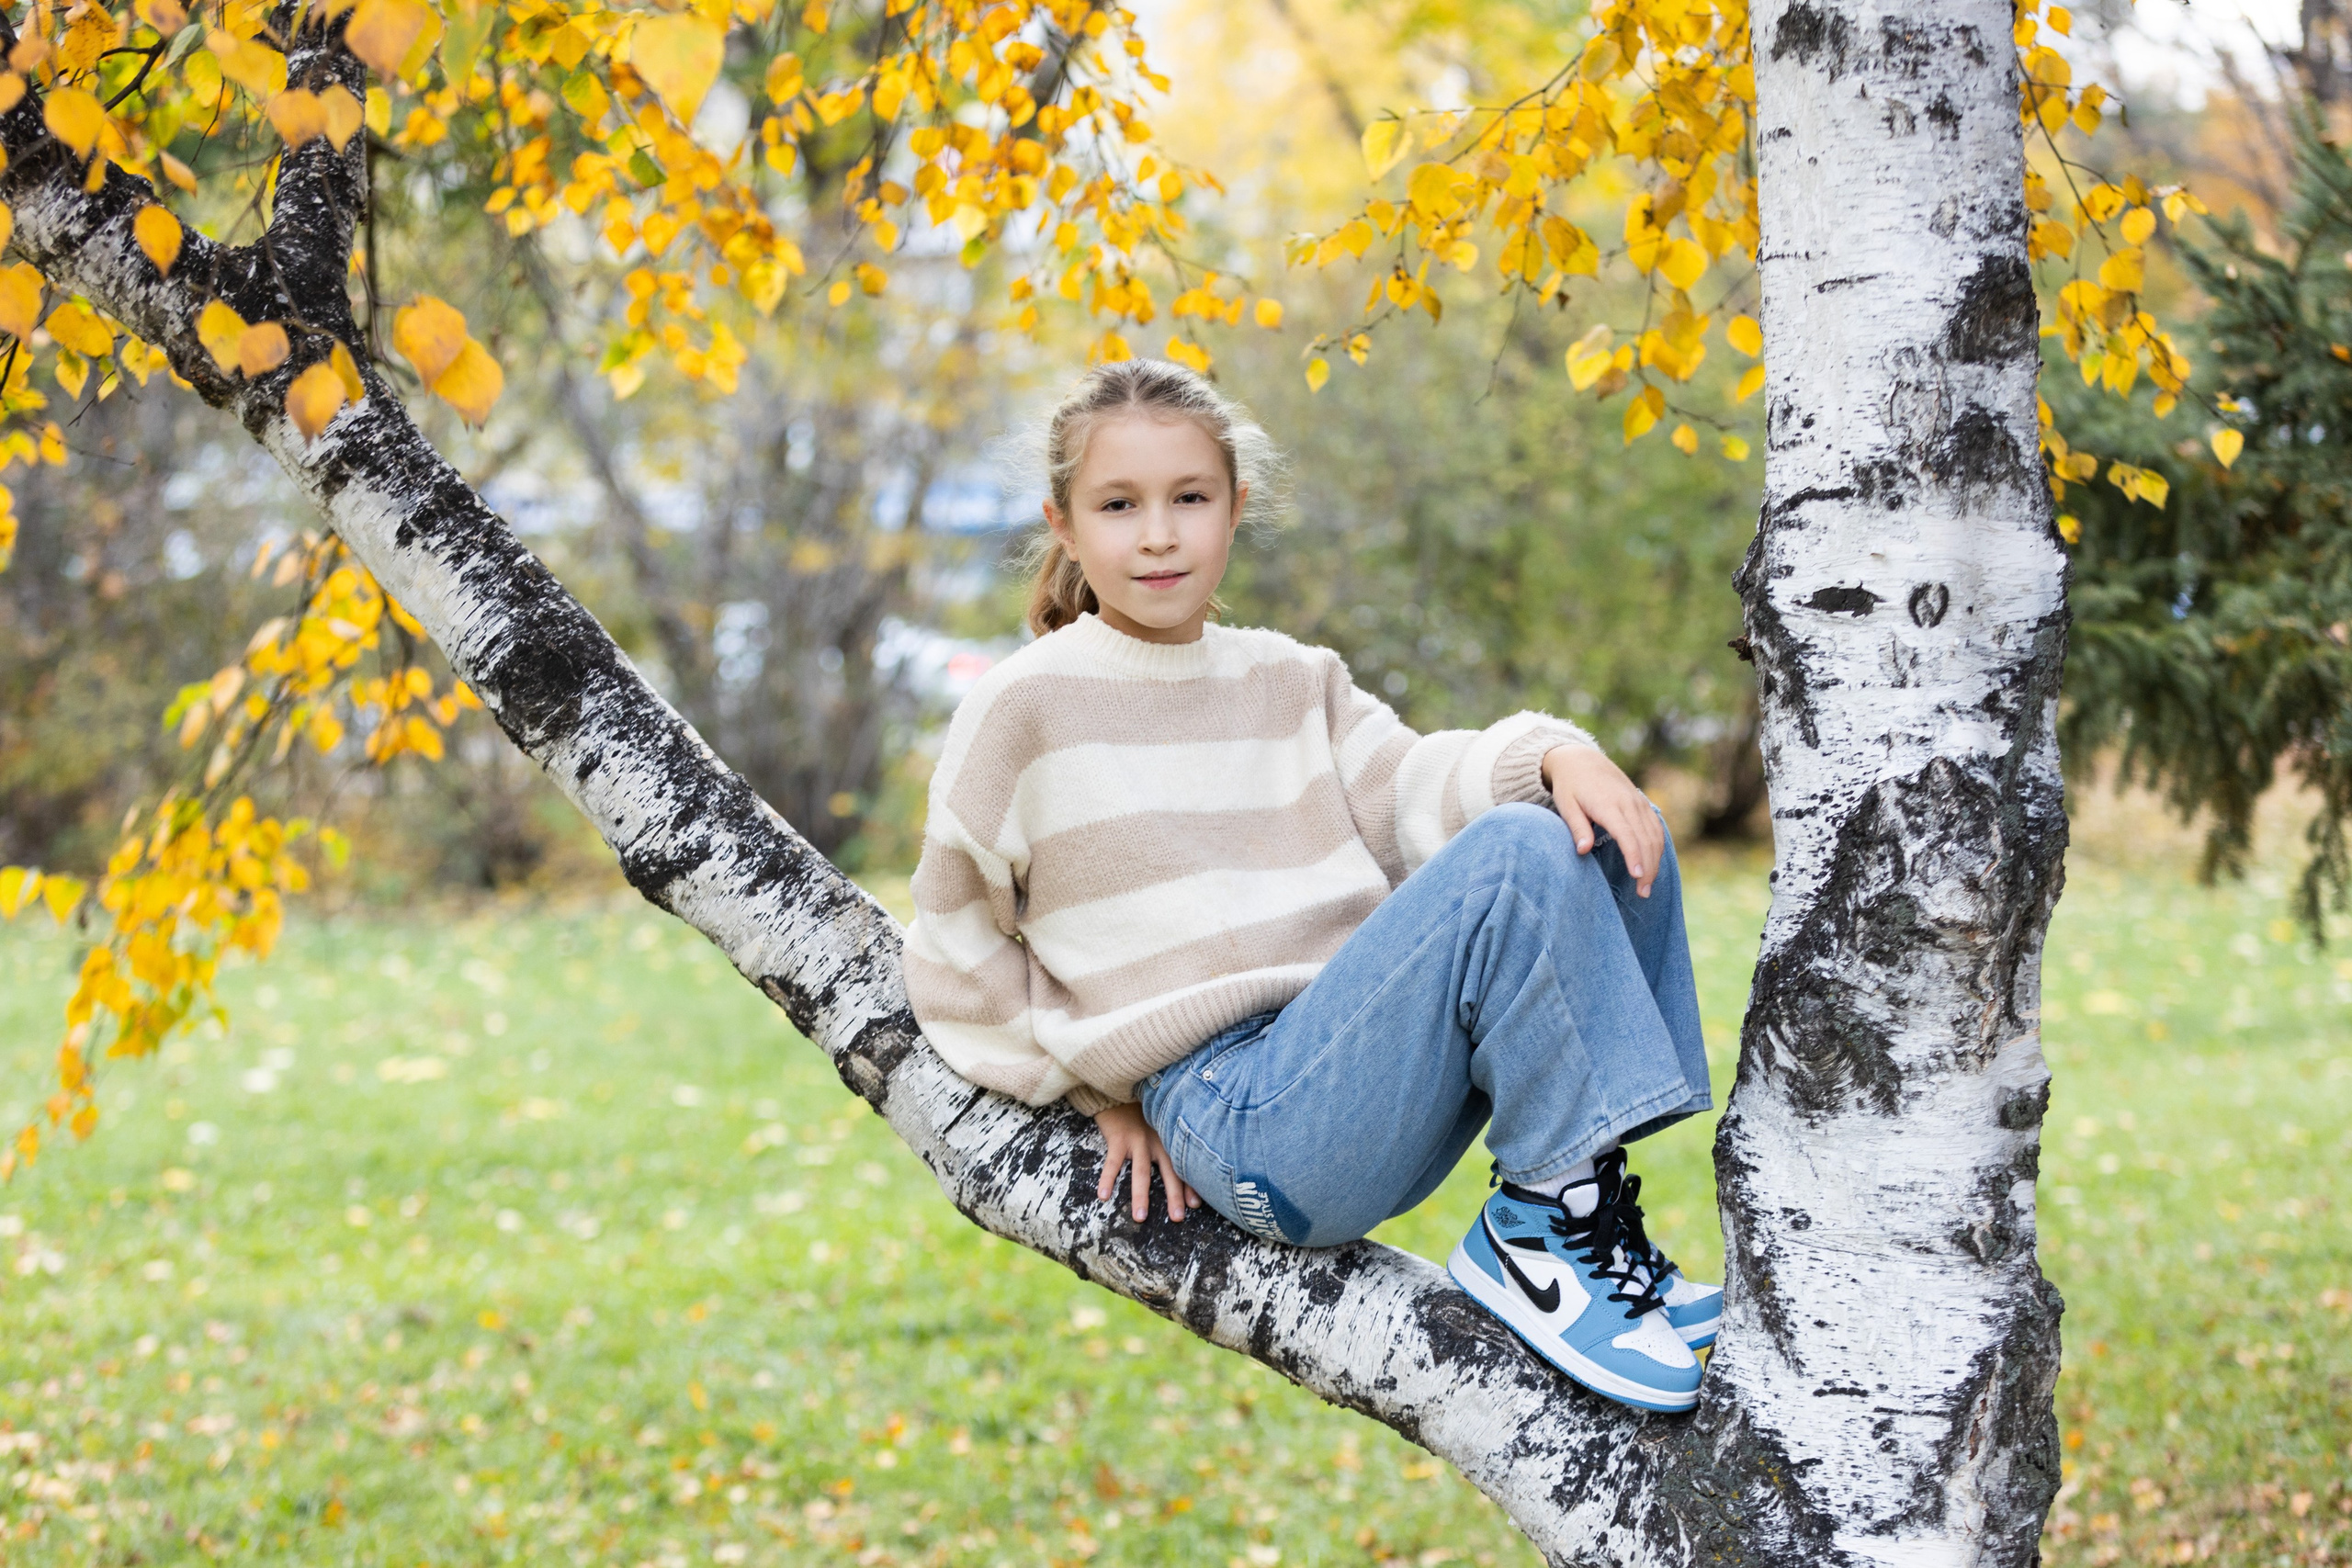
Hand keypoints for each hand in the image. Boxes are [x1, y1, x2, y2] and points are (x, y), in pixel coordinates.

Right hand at [1094, 1102, 1198, 1222]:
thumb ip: (1168, 1139)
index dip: (1190, 1185)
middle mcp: (1157, 1142)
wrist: (1119, 1087)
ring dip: (1141, 1195)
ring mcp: (1137, 1140)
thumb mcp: (1159, 1122)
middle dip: (1174, 1196)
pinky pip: (1112, 1162)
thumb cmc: (1140, 1110)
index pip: (1182, 1166)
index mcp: (1168, 1140)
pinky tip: (1103, 1195)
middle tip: (1177, 1218)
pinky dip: (1107, 1179)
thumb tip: (1184, 1162)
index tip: (1195, 1205)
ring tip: (1140, 1217)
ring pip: (1141, 1172)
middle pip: (1168, 1172)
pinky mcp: (1118, 1138)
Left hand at [1542, 745, 1665, 898]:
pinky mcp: (1642, 803)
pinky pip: (1656, 828)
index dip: (1634, 856)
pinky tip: (1653, 864)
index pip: (1627, 835)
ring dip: (1655, 861)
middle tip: (1642, 893)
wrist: (1581, 759)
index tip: (1637, 877)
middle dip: (1648, 868)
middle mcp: (1628, 803)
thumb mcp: (1566, 805)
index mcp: (1608, 805)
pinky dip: (1658, 847)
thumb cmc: (1570, 786)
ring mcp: (1638, 802)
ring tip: (1647, 885)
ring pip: (1655, 835)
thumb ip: (1577, 827)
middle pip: (1645, 840)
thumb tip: (1582, 851)